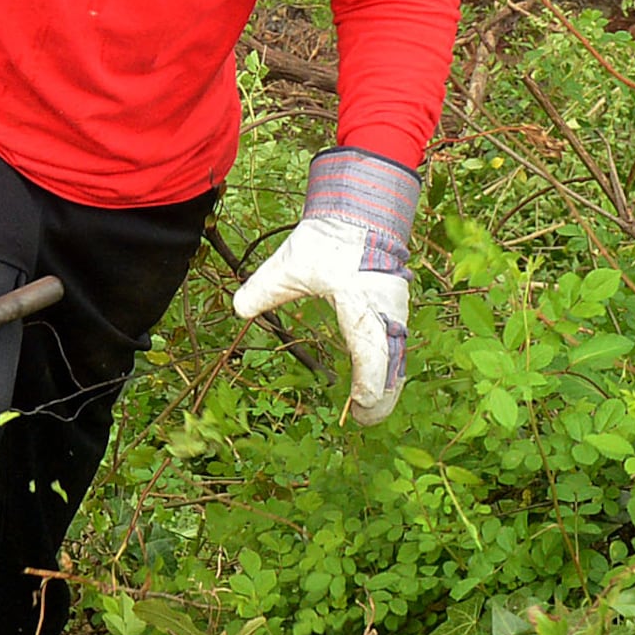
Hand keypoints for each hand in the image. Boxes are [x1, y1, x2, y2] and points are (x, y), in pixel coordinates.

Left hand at [231, 148, 417, 422]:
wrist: (361, 213)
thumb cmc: (328, 239)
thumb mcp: (291, 263)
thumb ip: (265, 288)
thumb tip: (237, 308)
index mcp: (361, 302)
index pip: (370, 351)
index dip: (369, 382)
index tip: (360, 405)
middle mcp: (385, 311)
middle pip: (391, 363)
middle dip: (381, 395)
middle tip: (365, 420)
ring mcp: (395, 311)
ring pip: (397, 356)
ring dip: (387, 384)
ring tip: (372, 412)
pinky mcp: (395, 311)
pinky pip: (396, 346)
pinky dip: (390, 368)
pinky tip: (380, 386)